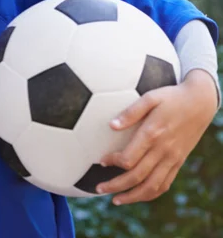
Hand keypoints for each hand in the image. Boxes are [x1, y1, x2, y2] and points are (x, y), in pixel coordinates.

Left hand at [97, 70, 217, 204]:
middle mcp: (163, 150)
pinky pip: (165, 184)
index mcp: (152, 133)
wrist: (200, 102)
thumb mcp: (151, 97)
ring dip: (132, 196)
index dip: (112, 162)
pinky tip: (138, 195)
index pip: (128, 158)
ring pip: (151, 186)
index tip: (101, 161)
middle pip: (136, 176)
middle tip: (99, 188)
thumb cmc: (171, 97)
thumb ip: (131, 112)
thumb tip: (112, 125)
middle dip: (115, 185)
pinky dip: (150, 194)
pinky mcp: (179, 162)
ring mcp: (172, 158)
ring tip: (116, 200)